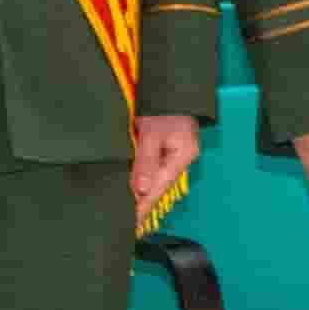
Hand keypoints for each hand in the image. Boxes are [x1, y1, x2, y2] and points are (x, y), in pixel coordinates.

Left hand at [128, 111, 200, 226]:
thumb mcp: (151, 133)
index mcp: (181, 156)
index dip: (144, 206)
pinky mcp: (167, 147)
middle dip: (142, 204)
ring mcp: (175, 153)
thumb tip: (142, 190)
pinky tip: (135, 189)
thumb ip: (146, 161)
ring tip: (128, 211)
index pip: (159, 188)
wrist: (171, 86)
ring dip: (142, 193)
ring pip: (156, 178)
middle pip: (159, 186)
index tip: (132, 223)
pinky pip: (154, 169)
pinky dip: (143, 179)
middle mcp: (181, 158)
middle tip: (126, 223)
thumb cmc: (162, 106)